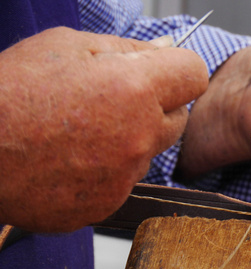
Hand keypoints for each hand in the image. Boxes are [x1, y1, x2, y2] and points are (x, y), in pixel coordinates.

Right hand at [0, 27, 207, 231]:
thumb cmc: (10, 94)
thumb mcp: (66, 46)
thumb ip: (127, 49)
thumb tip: (164, 50)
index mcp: (133, 89)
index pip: (194, 74)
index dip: (178, 70)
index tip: (165, 73)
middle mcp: (138, 137)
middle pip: (179, 119)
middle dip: (157, 107)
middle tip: (115, 101)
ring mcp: (124, 176)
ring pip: (149, 152)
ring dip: (130, 140)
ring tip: (82, 133)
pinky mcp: (107, 204)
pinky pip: (124, 181)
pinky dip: (108, 171)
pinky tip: (72, 159)